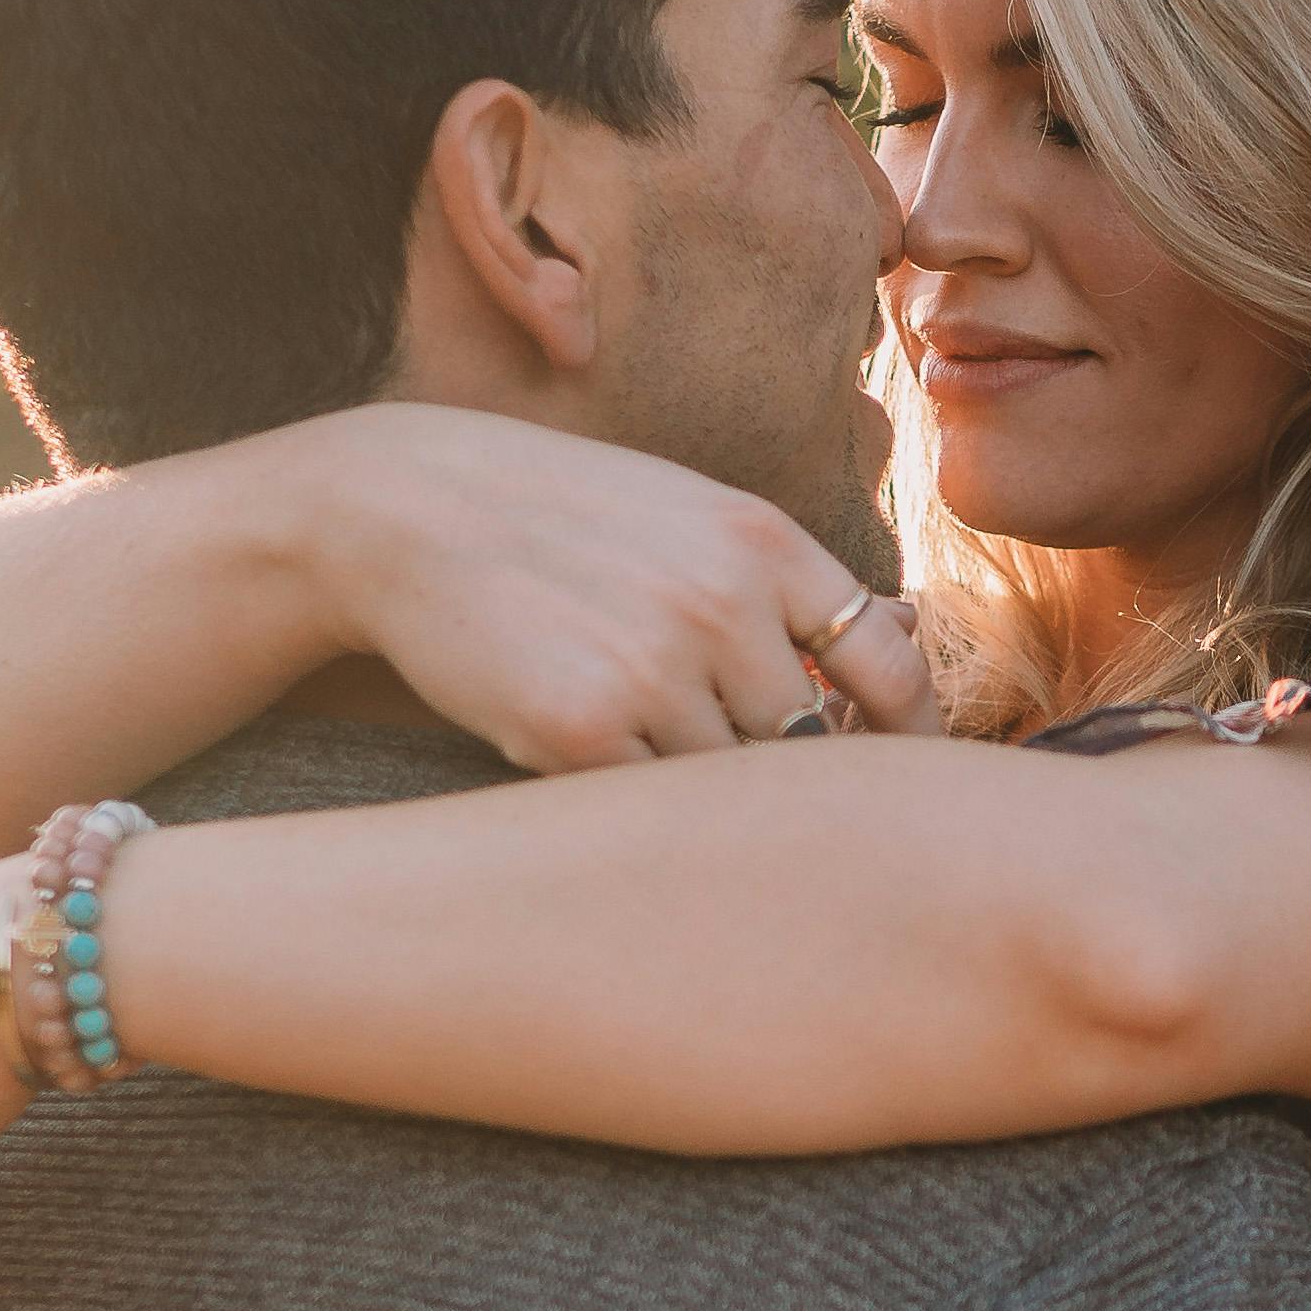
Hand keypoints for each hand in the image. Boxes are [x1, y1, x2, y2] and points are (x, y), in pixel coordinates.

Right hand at [316, 413, 935, 767]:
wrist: (401, 507)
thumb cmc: (558, 517)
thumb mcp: (686, 513)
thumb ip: (783, 582)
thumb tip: (907, 639)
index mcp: (763, 542)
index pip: (889, 664)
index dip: (910, 733)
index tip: (905, 772)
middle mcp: (722, 604)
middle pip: (806, 742)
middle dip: (777, 763)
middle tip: (734, 767)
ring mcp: (653, 671)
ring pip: (725, 784)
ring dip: (691, 779)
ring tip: (626, 727)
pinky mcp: (578, 731)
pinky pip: (642, 803)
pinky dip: (621, 789)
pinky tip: (572, 737)